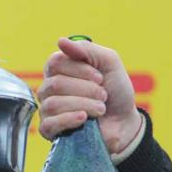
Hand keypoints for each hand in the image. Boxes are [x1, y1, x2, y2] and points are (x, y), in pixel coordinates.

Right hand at [37, 37, 143, 152]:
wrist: (124, 122)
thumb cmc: (115, 91)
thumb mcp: (109, 63)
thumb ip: (87, 50)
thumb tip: (60, 41)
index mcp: (59, 70)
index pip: (55, 62)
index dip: (79, 69)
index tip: (100, 77)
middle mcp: (49, 89)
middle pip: (55, 84)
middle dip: (86, 89)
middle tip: (103, 95)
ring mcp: (47, 110)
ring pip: (53, 103)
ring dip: (84, 105)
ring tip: (100, 109)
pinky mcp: (48, 130)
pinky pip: (49, 123)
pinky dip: (69, 119)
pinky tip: (84, 119)